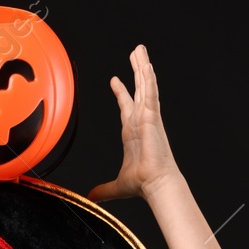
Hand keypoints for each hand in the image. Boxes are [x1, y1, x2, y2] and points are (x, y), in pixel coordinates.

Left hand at [87, 45, 178, 202]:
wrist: (155, 183)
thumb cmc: (142, 183)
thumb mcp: (117, 184)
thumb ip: (104, 189)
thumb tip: (92, 197)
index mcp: (133, 132)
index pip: (126, 106)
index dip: (121, 93)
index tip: (114, 81)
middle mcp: (141, 120)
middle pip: (138, 89)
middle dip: (136, 70)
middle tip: (136, 53)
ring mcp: (148, 116)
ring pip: (146, 86)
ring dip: (143, 67)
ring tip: (140, 50)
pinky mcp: (152, 116)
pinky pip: (151, 93)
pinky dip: (149, 79)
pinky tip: (147, 65)